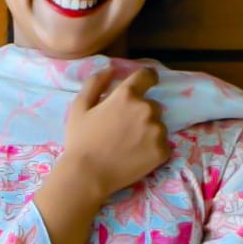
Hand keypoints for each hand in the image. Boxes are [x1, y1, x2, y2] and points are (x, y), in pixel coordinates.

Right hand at [64, 66, 169, 197]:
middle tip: (125, 128)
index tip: (147, 82)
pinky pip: (163, 144)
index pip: (147, 76)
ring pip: (158, 125)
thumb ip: (95, 83)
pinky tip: (136, 156)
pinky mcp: (163, 151)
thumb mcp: (79, 106)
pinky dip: (153, 148)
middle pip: (152, 105)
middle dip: (142, 112)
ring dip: (148, 131)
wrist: (87, 175)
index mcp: (127, 95)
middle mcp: (146, 109)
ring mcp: (157, 131)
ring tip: (130, 145)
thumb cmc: (80, 140)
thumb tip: (110, 68)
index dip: (147, 78)